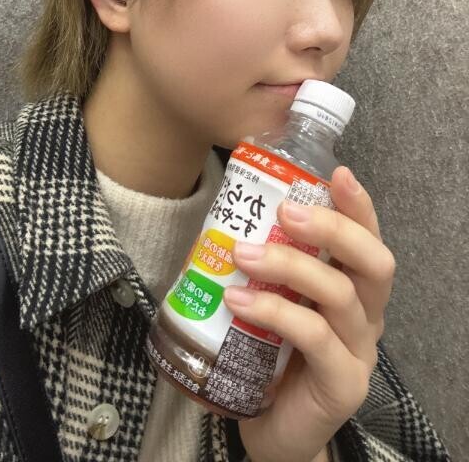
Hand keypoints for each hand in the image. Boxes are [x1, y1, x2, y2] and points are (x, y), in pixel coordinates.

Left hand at [223, 166, 394, 461]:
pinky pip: (316, 337)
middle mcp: (366, 315)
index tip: (336, 173)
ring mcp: (359, 351)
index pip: (367, 238)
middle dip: (333, 228)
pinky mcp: (344, 384)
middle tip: (288, 211)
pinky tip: (237, 302)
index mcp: (353, 288)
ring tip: (243, 255)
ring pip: (340, 294)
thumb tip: (227, 216)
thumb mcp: (270, 298)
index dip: (359, 205)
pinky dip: (275, 311)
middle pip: (373, 261)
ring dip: (290, 265)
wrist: (270, 427)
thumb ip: (264, 263)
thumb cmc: (269, 353)